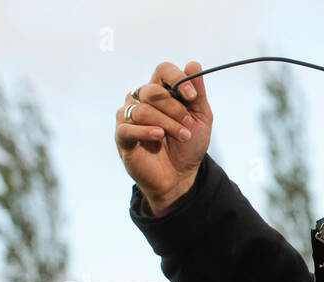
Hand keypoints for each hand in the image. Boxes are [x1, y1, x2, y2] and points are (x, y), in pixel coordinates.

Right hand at [115, 60, 211, 215]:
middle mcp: (141, 100)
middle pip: (153, 91)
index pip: (163, 70)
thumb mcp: (201, 119)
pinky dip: (146, 131)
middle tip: (188, 124)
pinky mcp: (122, 136)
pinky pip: (128, 127)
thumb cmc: (188, 146)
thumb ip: (198, 94)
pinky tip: (159, 136)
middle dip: (175, 108)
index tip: (192, 96)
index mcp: (160, 92)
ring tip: (182, 135)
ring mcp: (129, 117)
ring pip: (142, 110)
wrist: (181, 176)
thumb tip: (194, 64)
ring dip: (168, 123)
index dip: (177, 79)